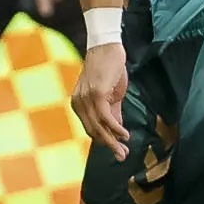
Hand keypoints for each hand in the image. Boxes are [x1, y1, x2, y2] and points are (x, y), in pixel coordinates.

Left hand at [72, 40, 129, 154]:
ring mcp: (86, 99)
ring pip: (98, 127)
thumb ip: (113, 113)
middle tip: (122, 156)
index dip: (104, 141)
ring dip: (113, 141)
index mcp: (79, 104)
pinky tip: (125, 134)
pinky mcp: (96, 94)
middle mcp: (78, 103)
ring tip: (124, 150)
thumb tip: (117, 130)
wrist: (107, 46)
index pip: (90, 129)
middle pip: (93, 131)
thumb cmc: (109, 69)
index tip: (118, 151)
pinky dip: (116, 128)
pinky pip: (105, 118)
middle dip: (109, 146)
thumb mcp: (112, 95)